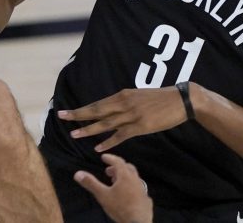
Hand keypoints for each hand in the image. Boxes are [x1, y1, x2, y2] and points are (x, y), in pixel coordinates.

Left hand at [57, 87, 186, 151]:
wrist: (180, 100)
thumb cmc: (160, 98)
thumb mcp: (138, 96)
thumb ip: (124, 102)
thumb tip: (111, 108)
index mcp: (122, 95)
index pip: (97, 103)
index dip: (81, 109)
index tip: (66, 111)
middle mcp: (124, 103)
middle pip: (97, 110)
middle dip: (78, 115)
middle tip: (61, 117)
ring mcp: (132, 115)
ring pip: (106, 124)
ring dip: (89, 129)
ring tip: (74, 134)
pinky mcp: (141, 126)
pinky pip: (121, 135)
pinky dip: (109, 142)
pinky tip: (98, 148)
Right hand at [74, 154, 152, 222]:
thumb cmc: (120, 207)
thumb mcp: (102, 195)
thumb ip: (91, 183)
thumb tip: (77, 173)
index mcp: (125, 176)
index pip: (118, 161)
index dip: (110, 158)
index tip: (103, 157)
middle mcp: (136, 180)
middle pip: (127, 168)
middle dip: (117, 167)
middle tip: (108, 172)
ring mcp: (143, 190)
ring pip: (134, 178)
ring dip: (124, 177)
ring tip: (116, 183)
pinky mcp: (146, 199)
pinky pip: (138, 189)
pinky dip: (131, 187)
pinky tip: (127, 195)